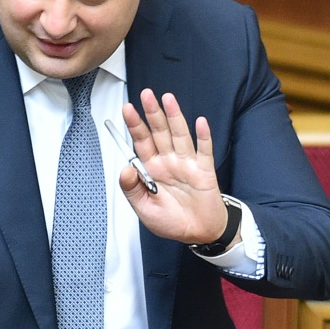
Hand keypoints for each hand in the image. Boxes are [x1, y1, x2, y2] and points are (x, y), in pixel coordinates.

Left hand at [119, 89, 228, 244]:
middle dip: (152, 113)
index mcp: (152, 169)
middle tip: (146, 94)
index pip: (141, 141)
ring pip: (179, 135)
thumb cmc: (171, 221)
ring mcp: (187, 164)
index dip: (135, 125)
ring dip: (174, 117)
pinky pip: (204, 151)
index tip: (127, 109)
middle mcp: (168, 161)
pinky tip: (200, 122)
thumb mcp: (144, 210)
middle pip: (159, 132)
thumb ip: (132, 189)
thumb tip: (125, 170)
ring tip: (168, 99)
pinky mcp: (205, 171)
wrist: (198, 234)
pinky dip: (203, 136)